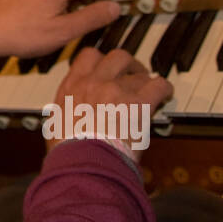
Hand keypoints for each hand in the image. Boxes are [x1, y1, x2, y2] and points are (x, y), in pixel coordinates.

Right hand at [48, 46, 173, 155]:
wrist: (82, 164)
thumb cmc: (68, 152)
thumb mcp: (57, 125)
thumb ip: (66, 112)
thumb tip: (68, 118)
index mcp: (72, 86)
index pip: (88, 57)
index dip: (102, 61)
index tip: (107, 68)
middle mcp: (95, 82)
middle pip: (118, 57)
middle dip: (128, 65)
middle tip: (133, 75)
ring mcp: (117, 90)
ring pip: (140, 74)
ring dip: (146, 82)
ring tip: (150, 91)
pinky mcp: (139, 103)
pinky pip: (159, 85)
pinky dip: (164, 89)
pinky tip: (165, 95)